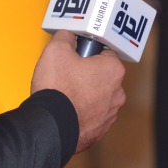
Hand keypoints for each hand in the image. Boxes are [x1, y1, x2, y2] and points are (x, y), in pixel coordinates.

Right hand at [30, 31, 125, 151]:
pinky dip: (82, 112)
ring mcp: (110, 114)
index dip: (88, 52)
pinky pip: (92, 115)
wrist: (50, 126)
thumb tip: (68, 36)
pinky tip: (67, 110)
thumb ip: (66, 37)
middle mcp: (118, 93)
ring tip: (65, 94)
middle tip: (68, 75)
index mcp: (113, 70)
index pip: (106, 52)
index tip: (77, 56)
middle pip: (103, 76)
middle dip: (87, 74)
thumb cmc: (58, 90)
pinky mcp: (100, 130)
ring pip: (98, 97)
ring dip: (85, 94)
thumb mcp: (56, 50)